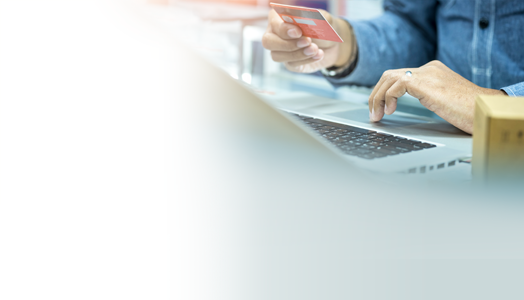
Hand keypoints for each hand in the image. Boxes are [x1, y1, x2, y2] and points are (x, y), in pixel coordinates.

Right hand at [262, 9, 352, 72]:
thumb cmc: (323, 27)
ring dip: (297, 54)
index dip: (284, 29)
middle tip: (307, 42)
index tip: (298, 32)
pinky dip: (307, 60)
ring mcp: (280, 50)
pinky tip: (318, 54)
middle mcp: (275, 34)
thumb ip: (312, 19)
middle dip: (287, 44)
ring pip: (277, 56)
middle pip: (268, 42)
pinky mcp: (289, 63)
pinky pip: (291, 64)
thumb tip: (303, 23)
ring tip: (315, 49)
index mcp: (279, 18)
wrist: (332, 44)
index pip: (274, 24)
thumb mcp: (322, 19)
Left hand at [368, 60, 506, 133]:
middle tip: (373, 113)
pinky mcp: (425, 83)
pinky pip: (396, 86)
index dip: (384, 92)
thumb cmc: (469, 111)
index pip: (398, 75)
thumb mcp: (442, 100)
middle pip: (389, 75)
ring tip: (377, 115)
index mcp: (433, 71)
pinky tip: (390, 111)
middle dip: (376, 94)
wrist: (485, 110)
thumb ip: (426, 96)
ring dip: (377, 98)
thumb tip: (404, 105)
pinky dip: (388, 98)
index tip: (379, 108)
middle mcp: (429, 69)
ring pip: (389, 78)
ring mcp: (427, 74)